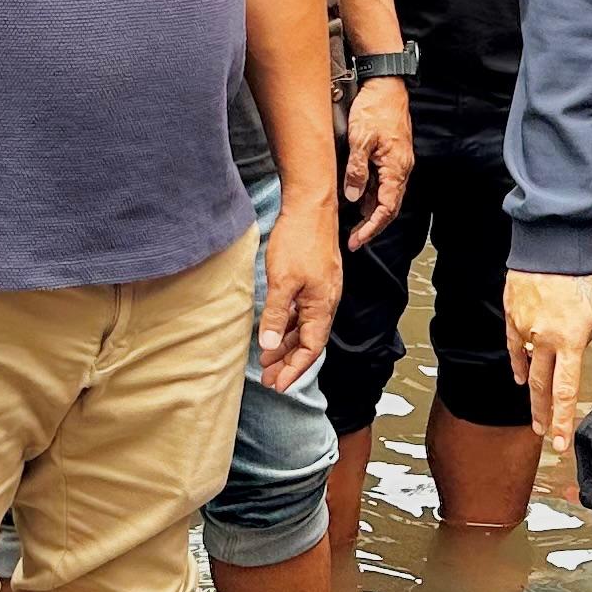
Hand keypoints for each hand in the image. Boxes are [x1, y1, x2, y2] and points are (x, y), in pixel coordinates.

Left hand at [258, 191, 341, 391]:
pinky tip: (274, 329)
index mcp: (322, 306)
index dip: (294, 369)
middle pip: (308, 341)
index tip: (277, 384)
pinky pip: (301, 312)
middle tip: (268, 378)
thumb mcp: (282, 281)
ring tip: (266, 359)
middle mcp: (325, 302)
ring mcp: (319, 291)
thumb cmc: (299, 240)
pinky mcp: (312, 280)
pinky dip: (287, 324)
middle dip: (288, 362)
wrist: (311, 206)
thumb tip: (270, 345)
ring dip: (286, 344)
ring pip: (303, 327)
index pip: (310, 348)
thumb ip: (276, 314)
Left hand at [339, 78, 412, 251]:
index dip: (371, 228)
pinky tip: (357, 198)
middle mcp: (400, 168)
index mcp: (396, 168)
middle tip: (354, 239)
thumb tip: (353, 197)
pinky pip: (382, 182)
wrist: (385, 84)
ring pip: (384, 195)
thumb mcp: (360, 139)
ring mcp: (396, 162)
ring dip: (370, 211)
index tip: (357, 240)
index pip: (386, 209)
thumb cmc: (375, 108)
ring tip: (352, 224)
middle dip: (371, 225)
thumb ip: (357, 170)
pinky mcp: (391, 155)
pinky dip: (370, 195)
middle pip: (388, 207)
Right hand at [505, 270, 591, 446]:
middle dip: (544, 414)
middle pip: (542, 388)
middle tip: (545, 432)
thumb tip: (574, 350)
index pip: (565, 391)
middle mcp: (545, 340)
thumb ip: (586, 337)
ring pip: (526, 369)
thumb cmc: (581, 275)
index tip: (560, 442)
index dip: (562, 420)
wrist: (553, 245)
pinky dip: (517, 363)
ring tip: (536, 408)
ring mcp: (525, 330)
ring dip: (532, 389)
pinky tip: (519, 375)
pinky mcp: (512, 317)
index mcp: (571, 341)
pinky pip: (514, 348)